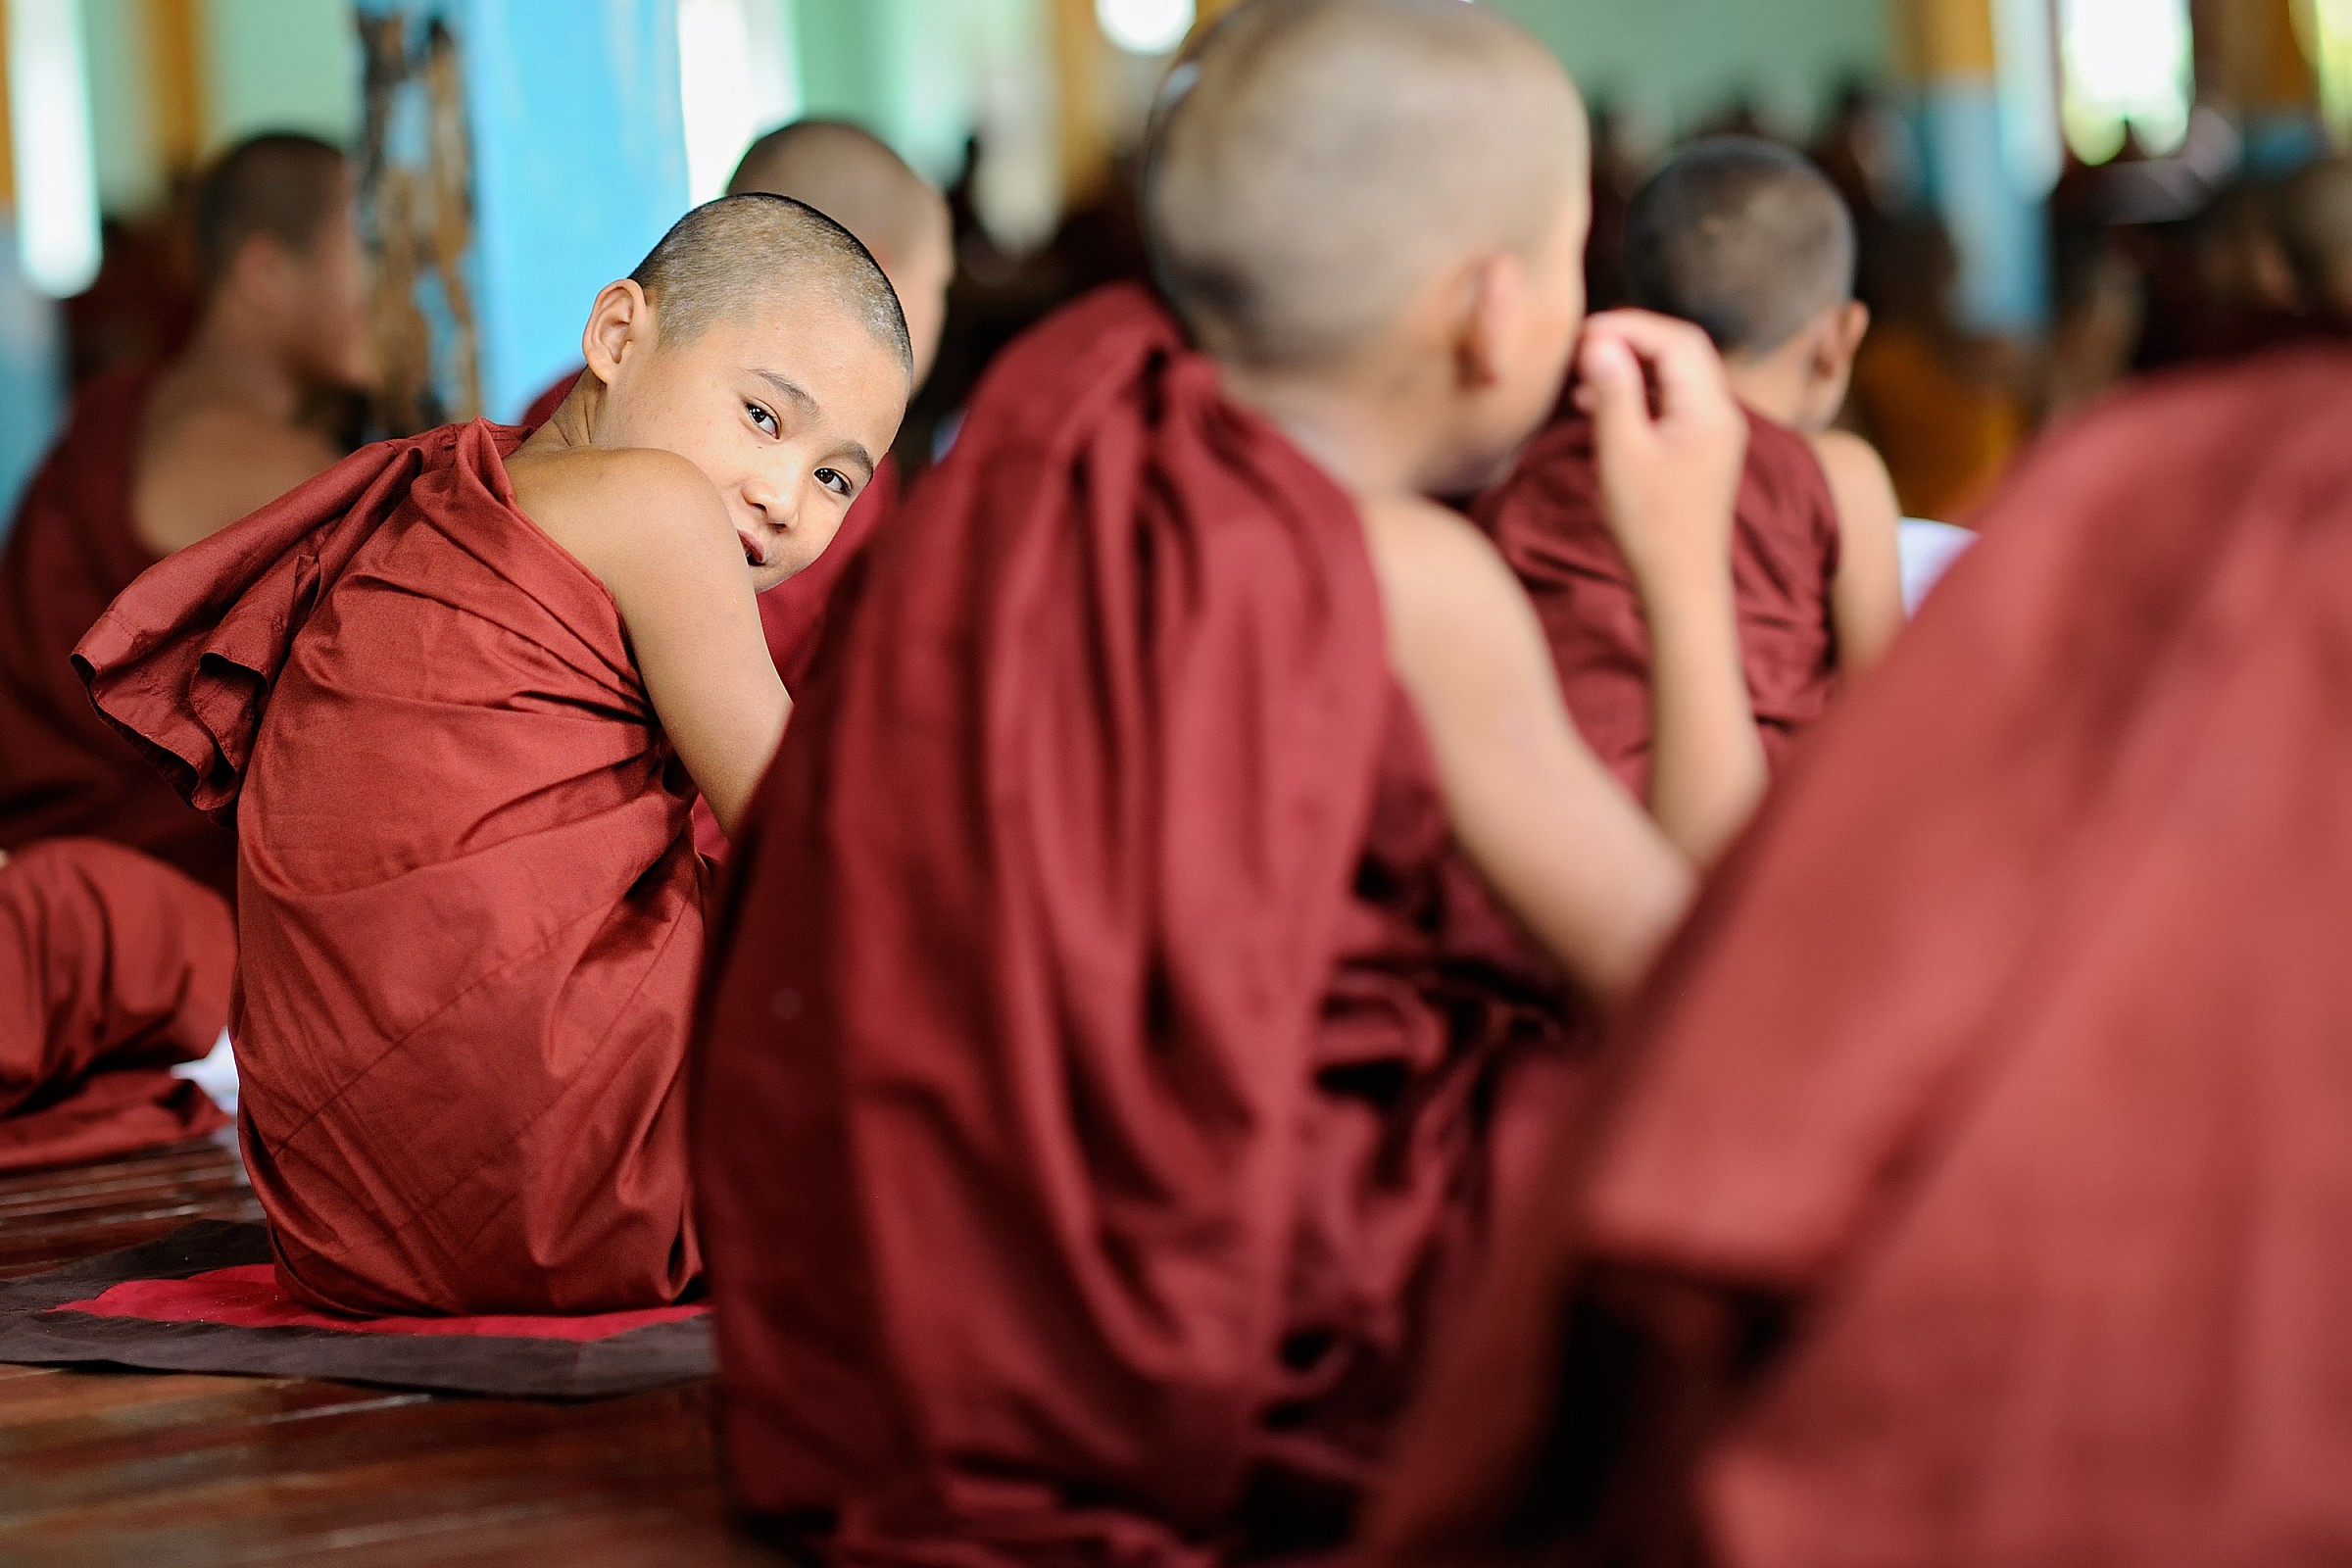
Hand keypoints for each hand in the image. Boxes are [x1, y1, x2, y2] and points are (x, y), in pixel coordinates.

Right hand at [1573, 310, 1745, 594]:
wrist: (1682, 586)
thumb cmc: (1650, 527)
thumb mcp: (1621, 455)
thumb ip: (1613, 393)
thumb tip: (1600, 344)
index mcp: (1710, 410)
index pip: (1674, 340)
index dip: (1628, 327)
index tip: (1583, 334)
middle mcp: (1723, 413)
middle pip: (1681, 350)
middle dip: (1631, 340)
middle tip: (1583, 347)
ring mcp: (1716, 432)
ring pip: (1676, 375)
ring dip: (1633, 367)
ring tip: (1584, 379)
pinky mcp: (1703, 449)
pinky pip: (1673, 402)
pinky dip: (1640, 394)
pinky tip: (1602, 406)